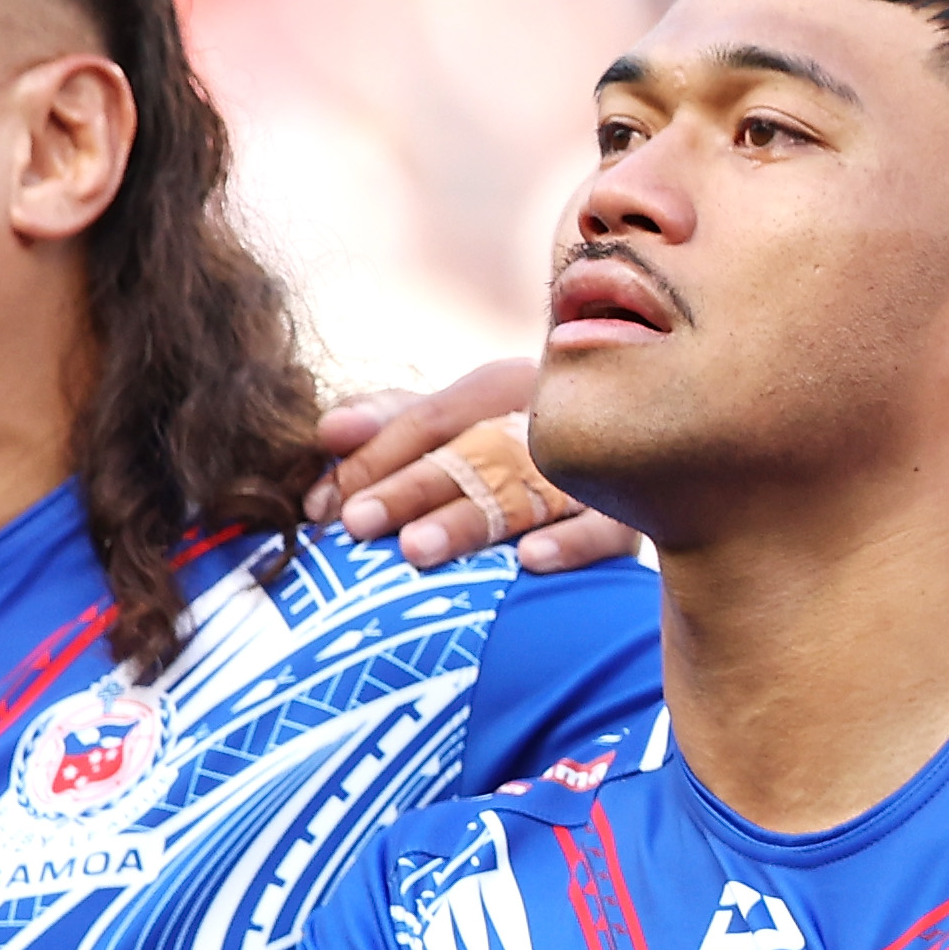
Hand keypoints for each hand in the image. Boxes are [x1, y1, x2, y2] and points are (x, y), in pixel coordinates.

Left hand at [314, 363, 641, 573]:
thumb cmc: (501, 462)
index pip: (432, 417)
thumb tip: (327, 431)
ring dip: (469, 519)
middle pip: (471, 452)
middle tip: (357, 525)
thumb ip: (388, 426)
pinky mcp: (627, 517)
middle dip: (409, 488)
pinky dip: (569, 543)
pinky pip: (604, 529)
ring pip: (524, 492)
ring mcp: (591, 468)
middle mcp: (550, 419)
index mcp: (504, 387)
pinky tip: (529, 562)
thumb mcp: (448, 435)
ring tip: (416, 550)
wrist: (618, 479)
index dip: (372, 457)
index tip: (321, 505)